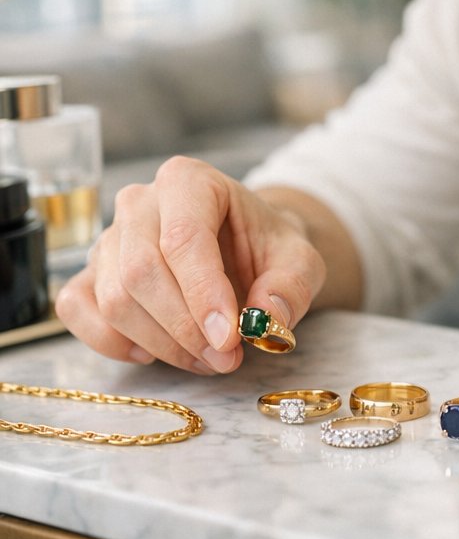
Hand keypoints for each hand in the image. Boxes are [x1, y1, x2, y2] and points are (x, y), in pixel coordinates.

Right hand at [55, 156, 325, 374]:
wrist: (247, 249)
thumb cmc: (268, 249)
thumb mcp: (300, 261)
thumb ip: (291, 287)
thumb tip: (266, 321)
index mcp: (190, 180)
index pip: (184, 238)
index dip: (204, 295)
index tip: (230, 339)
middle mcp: (140, 201)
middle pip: (141, 271)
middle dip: (184, 328)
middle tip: (225, 357)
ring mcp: (109, 236)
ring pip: (114, 299)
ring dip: (161, 343)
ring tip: (208, 356)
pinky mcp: (90, 272)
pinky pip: (78, 309)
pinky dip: (114, 342)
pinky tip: (157, 350)